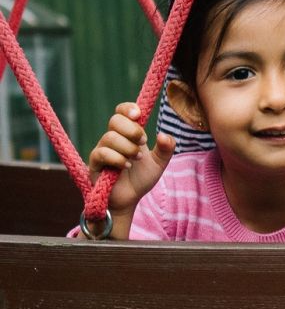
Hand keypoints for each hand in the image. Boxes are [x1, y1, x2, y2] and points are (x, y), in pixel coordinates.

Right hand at [87, 102, 174, 220]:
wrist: (130, 199)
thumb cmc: (141, 178)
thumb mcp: (159, 163)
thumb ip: (166, 149)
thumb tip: (164, 135)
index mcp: (128, 135)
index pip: (121, 112)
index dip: (128, 109)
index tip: (138, 114)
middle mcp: (113, 139)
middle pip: (114, 120)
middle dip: (132, 129)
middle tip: (143, 141)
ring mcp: (102, 150)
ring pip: (110, 137)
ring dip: (128, 147)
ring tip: (137, 158)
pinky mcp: (95, 164)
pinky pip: (102, 153)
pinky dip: (117, 158)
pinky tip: (126, 166)